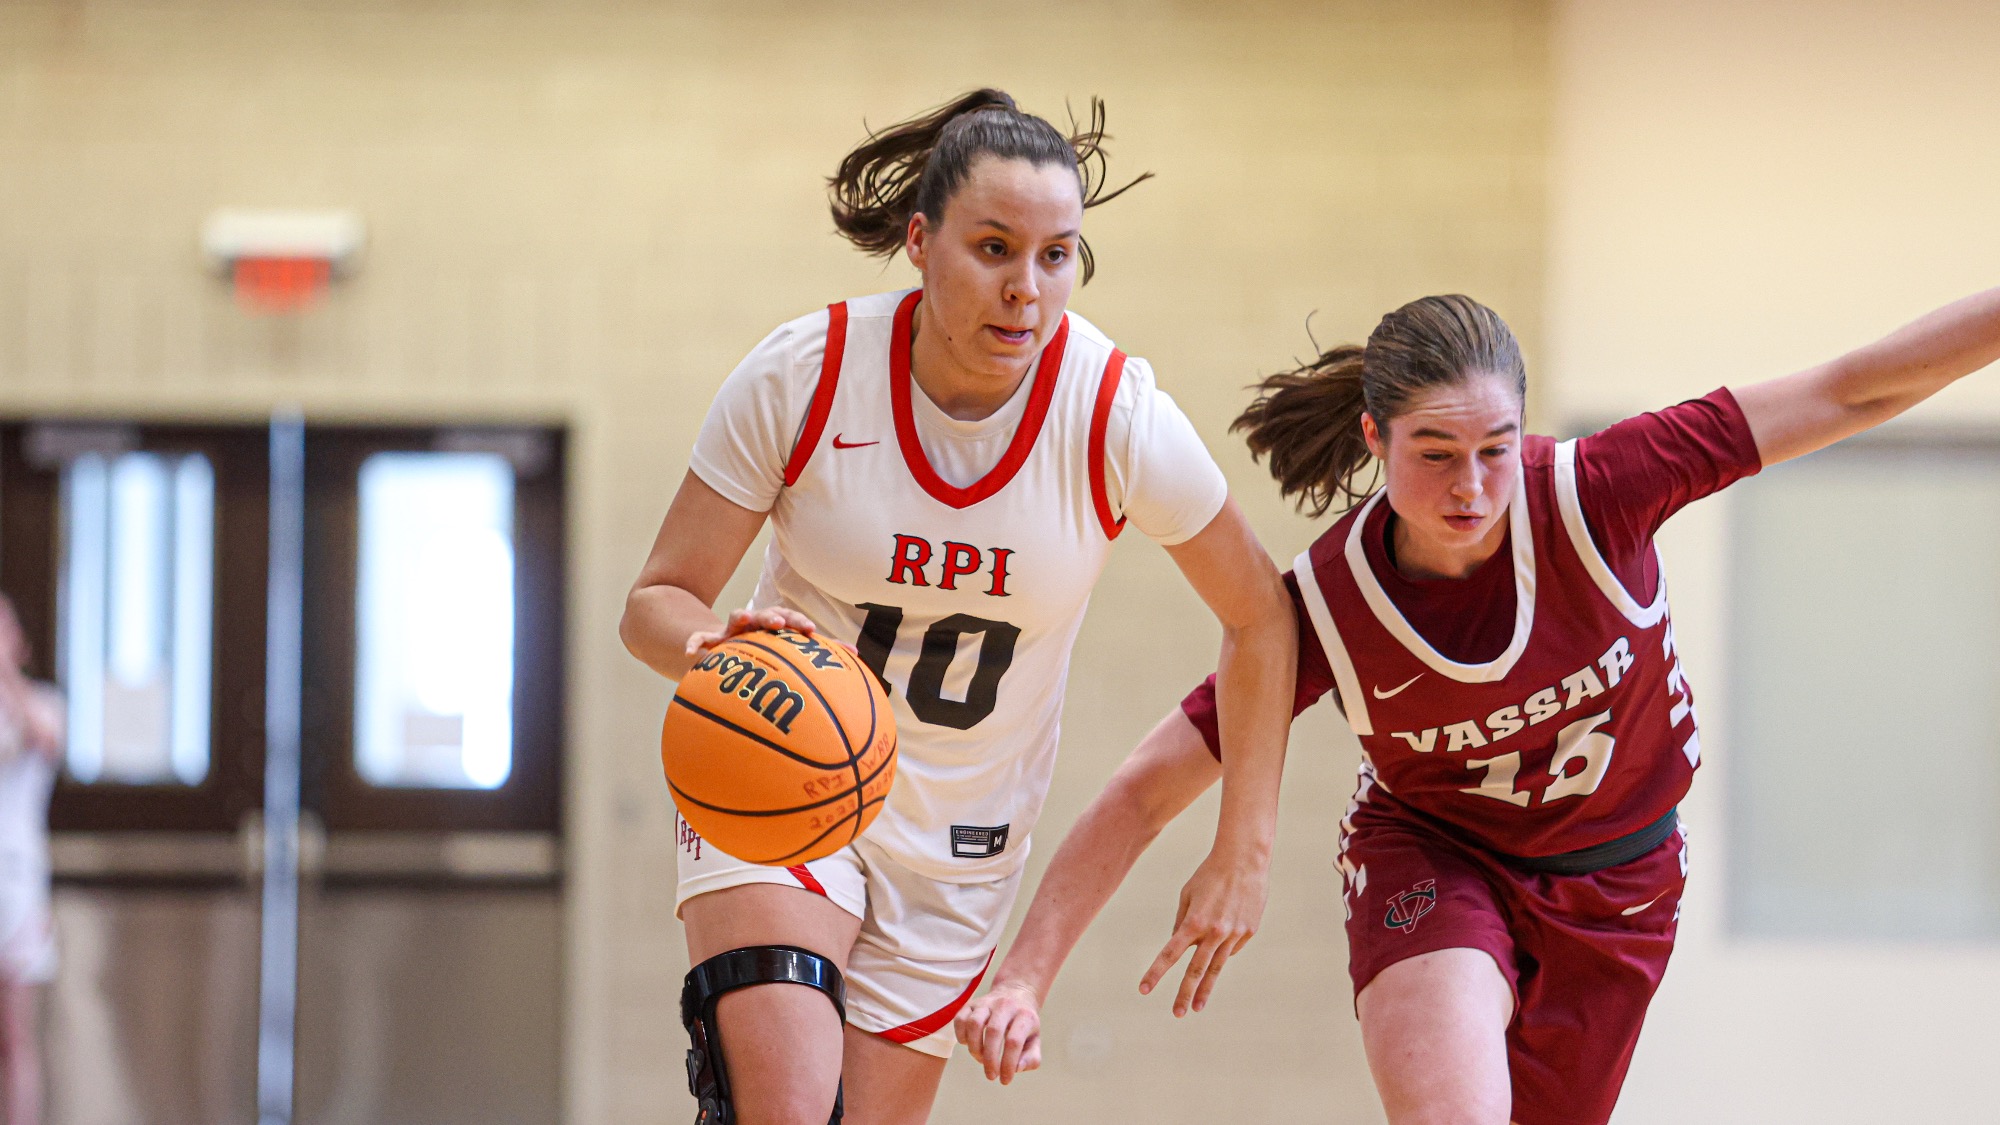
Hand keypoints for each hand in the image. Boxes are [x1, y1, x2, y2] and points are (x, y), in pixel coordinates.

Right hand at [684, 606, 818, 659]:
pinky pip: (699, 639)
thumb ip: (820, 652)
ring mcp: (732, 630)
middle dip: (773, 615)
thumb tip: (857, 655)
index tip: (811, 630)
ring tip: (744, 617)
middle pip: (765, 614)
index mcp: (775, 624)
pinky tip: (691, 653)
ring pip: (735, 618)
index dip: (799, 622)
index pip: (789, 618)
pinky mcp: (711, 640)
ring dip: (740, 616)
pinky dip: (694, 642)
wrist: (730, 649)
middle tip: (780, 623)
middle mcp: (755, 623)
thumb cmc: (767, 648)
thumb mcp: (790, 649)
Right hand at [954, 979, 1042, 1083]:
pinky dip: (960, 1035)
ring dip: (974, 1047)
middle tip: (991, 1075)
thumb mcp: (1034, 1040)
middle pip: (993, 1031)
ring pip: (974, 1023)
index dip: (1007, 1064)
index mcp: (1025, 1015)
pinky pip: (960, 1019)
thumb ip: (1031, 1059)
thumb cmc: (1024, 1025)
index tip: (1004, 1080)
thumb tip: (1017, 1068)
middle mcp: (1005, 1005)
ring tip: (980, 1058)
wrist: (1015, 994)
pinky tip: (968, 1043)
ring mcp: (986, 1002)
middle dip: (990, 1059)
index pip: (1014, 1041)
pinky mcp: (971, 1003)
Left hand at [1138, 844, 1267, 1016]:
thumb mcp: (1187, 895)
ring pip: (1216, 968)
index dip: (1156, 973)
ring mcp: (1234, 935)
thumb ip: (1181, 923)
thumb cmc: (1210, 874)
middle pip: (1195, 970)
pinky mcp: (1248, 932)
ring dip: (1205, 990)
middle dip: (1184, 994)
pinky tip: (1225, 935)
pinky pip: (1231, 947)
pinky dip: (1224, 948)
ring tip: (1197, 1008)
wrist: (1245, 860)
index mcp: (1194, 922)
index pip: (1170, 954)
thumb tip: (1179, 947)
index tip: (1143, 990)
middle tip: (1177, 1014)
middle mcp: (1214, 933)